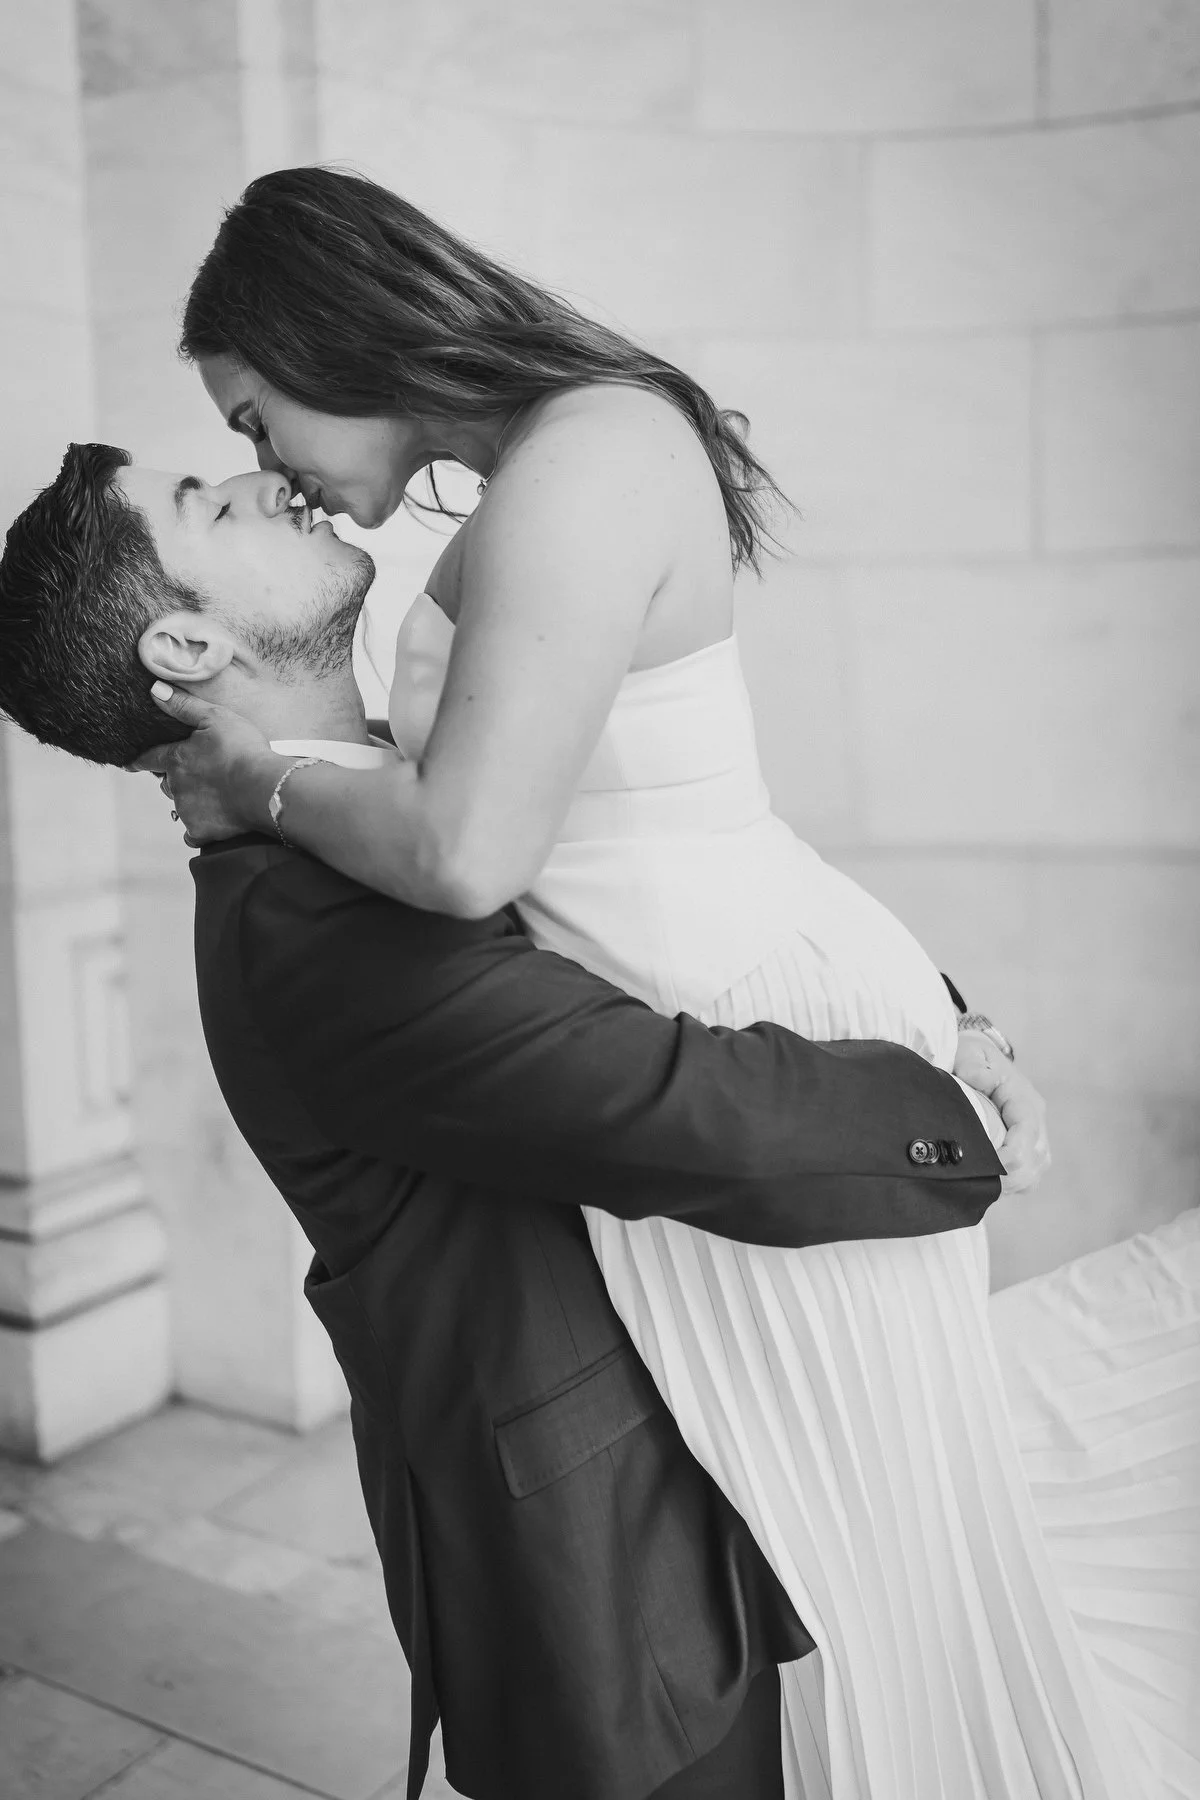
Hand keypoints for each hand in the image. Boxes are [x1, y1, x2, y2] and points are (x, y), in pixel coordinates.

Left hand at [131, 683, 283, 845]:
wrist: (263, 789)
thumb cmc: (242, 749)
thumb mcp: (215, 718)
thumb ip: (184, 706)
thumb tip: (155, 690)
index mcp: (176, 760)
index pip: (149, 759)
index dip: (138, 760)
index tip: (128, 763)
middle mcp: (175, 787)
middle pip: (167, 783)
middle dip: (174, 780)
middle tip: (195, 776)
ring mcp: (187, 811)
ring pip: (181, 806)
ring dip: (190, 801)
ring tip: (213, 796)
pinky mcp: (201, 831)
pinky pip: (192, 832)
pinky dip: (199, 828)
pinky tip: (213, 821)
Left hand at [953, 1030, 1050, 1195]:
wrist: (975, 1058)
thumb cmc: (970, 1056)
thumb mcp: (968, 1053)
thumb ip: (974, 1065)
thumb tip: (977, 1080)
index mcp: (1024, 1099)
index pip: (1026, 1134)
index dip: (1008, 1157)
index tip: (982, 1167)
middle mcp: (1035, 1120)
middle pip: (1035, 1160)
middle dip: (1007, 1177)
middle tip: (974, 1183)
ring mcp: (1035, 1136)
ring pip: (1034, 1172)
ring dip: (1010, 1184)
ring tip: (980, 1187)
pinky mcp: (1028, 1149)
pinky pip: (1028, 1176)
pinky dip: (1012, 1185)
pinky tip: (989, 1186)